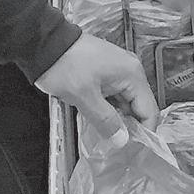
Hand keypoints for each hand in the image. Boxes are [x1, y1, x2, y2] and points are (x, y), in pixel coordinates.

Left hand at [33, 35, 156, 135]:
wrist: (44, 43)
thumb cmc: (65, 67)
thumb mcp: (84, 97)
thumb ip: (106, 121)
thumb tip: (122, 141)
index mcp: (132, 75)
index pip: (149, 110)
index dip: (144, 132)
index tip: (133, 150)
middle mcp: (131, 70)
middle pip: (139, 106)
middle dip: (129, 127)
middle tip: (115, 145)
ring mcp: (119, 69)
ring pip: (125, 102)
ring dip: (117, 118)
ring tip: (105, 134)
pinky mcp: (107, 71)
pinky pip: (115, 95)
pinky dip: (109, 108)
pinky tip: (97, 118)